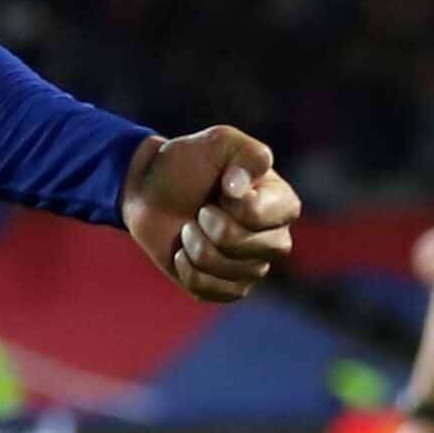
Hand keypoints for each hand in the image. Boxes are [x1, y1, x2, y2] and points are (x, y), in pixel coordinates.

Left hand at [124, 125, 298, 303]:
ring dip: (194, 246)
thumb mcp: (219, 142)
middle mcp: (275, 239)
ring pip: (225, 270)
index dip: (231, 204)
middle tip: (201, 209)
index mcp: (282, 203)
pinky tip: (184, 252)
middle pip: (244, 246)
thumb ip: (245, 154)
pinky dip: (187, 269)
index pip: (261, 215)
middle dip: (209, 226)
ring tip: (190, 227)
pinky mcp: (226, 288)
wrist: (151, 191)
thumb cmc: (190, 163)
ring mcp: (251, 267)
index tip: (220, 186)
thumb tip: (239, 190)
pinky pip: (209, 291)